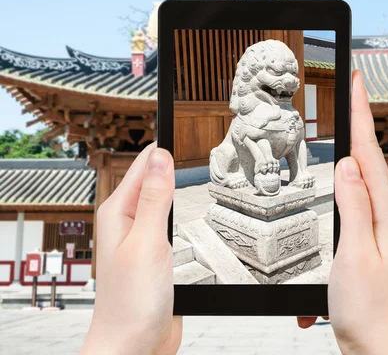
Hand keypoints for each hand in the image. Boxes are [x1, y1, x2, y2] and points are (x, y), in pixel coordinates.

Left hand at [80, 143, 181, 354]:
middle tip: (198, 146)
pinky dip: (185, 214)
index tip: (181, 124)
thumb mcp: (147, 242)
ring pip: (165, 201)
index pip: (144, 164)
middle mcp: (130, 222)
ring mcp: (145, 238)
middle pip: (155, 179)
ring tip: (197, 171)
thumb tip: (161, 156)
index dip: (164, 146)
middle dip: (175, 164)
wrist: (135, 345)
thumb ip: (154, 198)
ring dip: (180, 188)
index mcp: (119, 212)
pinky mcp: (159, 254)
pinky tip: (194, 211)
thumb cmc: (131, 302)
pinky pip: (173, 224)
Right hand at [298, 71, 387, 353]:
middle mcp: (387, 216)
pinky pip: (355, 202)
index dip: (361, 115)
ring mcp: (379, 227)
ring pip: (362, 179)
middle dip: (358, 122)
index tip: (357, 82)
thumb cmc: (366, 308)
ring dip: (352, 149)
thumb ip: (352, 206)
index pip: (369, 153)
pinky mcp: (369, 239)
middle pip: (368, 159)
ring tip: (346, 121)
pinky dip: (344, 185)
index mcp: (386, 214)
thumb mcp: (353, 253)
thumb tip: (349, 165)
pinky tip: (341, 176)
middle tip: (351, 92)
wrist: (376, 345)